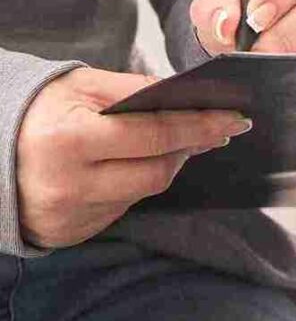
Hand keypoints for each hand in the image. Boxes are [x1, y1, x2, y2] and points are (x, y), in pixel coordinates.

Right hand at [13, 69, 250, 248]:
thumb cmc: (34, 111)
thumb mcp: (79, 86)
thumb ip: (134, 89)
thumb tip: (190, 96)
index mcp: (69, 141)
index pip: (155, 135)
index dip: (201, 126)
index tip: (236, 119)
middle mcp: (68, 186)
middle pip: (157, 173)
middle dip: (187, 149)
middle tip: (211, 130)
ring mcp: (67, 216)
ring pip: (142, 194)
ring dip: (159, 168)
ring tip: (163, 145)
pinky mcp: (67, 234)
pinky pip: (119, 210)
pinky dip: (130, 188)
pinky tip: (124, 169)